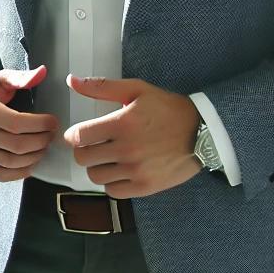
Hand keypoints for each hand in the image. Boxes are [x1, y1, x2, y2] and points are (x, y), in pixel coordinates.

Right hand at [0, 65, 58, 181]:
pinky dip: (21, 172)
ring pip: (11, 162)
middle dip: (41, 141)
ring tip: (44, 146)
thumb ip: (22, 77)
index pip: (16, 124)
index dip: (39, 125)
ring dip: (34, 157)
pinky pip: (2, 174)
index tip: (53, 122)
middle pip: (17, 145)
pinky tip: (31, 161)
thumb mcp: (2, 79)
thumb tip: (42, 72)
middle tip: (51, 135)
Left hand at [63, 74, 200, 197]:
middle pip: (83, 158)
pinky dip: (111, 183)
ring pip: (96, 176)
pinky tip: (118, 171)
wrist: (201, 132)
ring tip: (107, 158)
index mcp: (121, 124)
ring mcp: (136, 170)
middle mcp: (126, 150)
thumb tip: (72, 80)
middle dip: (83, 150)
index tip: (76, 135)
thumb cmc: (166, 108)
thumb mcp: (136, 90)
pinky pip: (113, 191)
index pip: (80, 136)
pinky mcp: (146, 186)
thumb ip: (101, 87)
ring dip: (97, 166)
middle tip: (92, 145)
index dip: (72, 136)